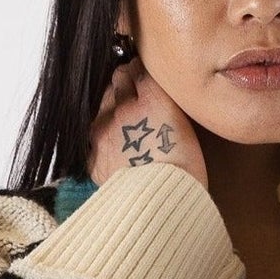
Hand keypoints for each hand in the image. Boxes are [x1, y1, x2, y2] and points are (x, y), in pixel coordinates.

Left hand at [88, 54, 207, 189]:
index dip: (141, 74)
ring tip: (125, 127)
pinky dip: (102, 138)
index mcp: (153, 99)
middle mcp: (124, 109)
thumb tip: (148, 86)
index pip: (138, 69)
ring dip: (111, 109)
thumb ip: (165, 101)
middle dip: (124, 87)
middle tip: (135, 101)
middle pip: (117, 81)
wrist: (164, 209)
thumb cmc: (186, 173)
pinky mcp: (94, 156)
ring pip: (102, 106)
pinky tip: (116, 149)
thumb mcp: (186, 128)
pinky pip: (93, 136)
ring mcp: (104, 133)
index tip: (143, 79)